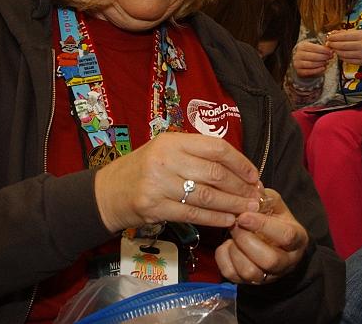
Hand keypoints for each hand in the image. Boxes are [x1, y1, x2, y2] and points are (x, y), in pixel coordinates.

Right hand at [93, 132, 261, 232]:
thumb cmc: (143, 169)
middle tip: (255, 197)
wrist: (106, 192)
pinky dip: (214, 219)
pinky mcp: (154, 208)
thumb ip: (196, 154)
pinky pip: (193, 215)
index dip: (240, 162)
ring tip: (247, 210)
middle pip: (215, 173)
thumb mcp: (166, 150)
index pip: (216, 148)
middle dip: (240, 187)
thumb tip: (237, 168)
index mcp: (173, 141)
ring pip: (206, 196)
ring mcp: (159, 184)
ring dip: (231, 205)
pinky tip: (227, 220)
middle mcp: (166, 160)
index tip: (254, 175)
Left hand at [215, 188, 308, 284]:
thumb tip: (252, 186)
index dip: (263, 225)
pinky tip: (227, 246)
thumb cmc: (276, 223)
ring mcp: (267, 276)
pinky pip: (232, 275)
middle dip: (246, 240)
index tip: (244, 214)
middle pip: (268, 259)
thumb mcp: (277, 207)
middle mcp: (286, 262)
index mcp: (298, 240)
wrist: (276, 248)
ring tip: (232, 235)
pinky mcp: (248, 282)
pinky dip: (223, 259)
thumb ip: (266, 198)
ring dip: (235, 250)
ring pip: (250, 271)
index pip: (285, 236)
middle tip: (236, 223)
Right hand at [293, 41, 332, 77]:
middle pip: (313, 56)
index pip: (314, 47)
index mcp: (302, 46)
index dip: (323, 50)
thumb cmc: (309, 53)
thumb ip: (322, 48)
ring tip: (327, 62)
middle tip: (330, 57)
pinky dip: (318, 70)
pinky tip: (323, 68)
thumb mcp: (313, 48)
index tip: (331, 51)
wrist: (301, 61)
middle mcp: (298, 54)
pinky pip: (309, 71)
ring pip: (311, 64)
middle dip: (324, 57)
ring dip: (321, 63)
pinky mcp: (299, 71)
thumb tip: (331, 50)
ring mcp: (297, 63)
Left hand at [324, 29, 361, 65]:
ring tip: (334, 49)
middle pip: (342, 45)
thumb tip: (333, 33)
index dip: (334, 37)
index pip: (343, 36)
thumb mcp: (359, 32)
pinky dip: (342, 57)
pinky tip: (341, 54)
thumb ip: (345, 32)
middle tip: (329, 44)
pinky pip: (347, 60)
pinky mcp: (361, 62)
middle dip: (333, 44)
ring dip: (336, 51)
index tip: (329, 37)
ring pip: (343, 54)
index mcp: (361, 35)